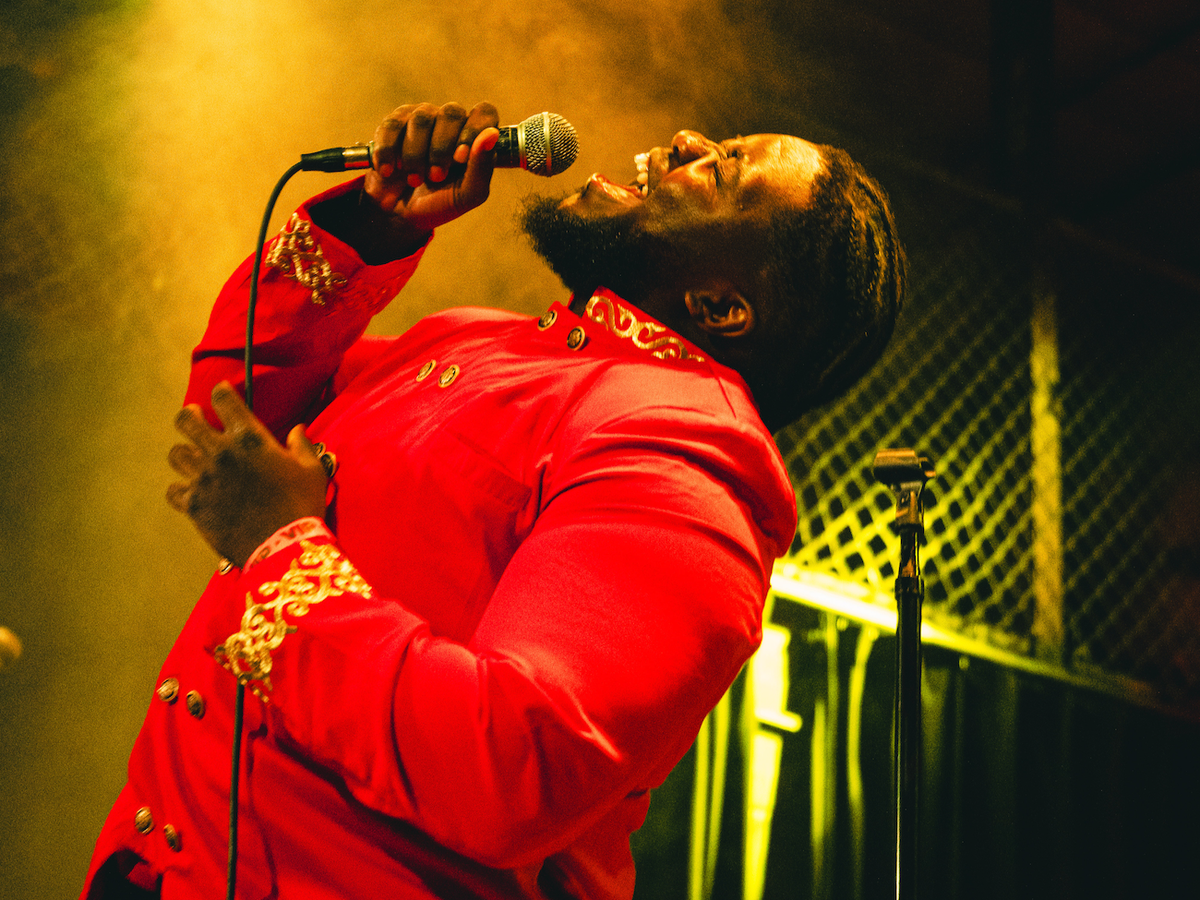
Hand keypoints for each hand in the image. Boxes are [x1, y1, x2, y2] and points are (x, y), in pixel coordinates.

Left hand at [166, 383, 329, 566]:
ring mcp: (203, 479)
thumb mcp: (312, 470)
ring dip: (185, 453)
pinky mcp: (194, 506)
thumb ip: (301, 446)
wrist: (283, 546)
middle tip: (196, 419)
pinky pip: (174, 490)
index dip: (221, 393)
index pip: (223, 398)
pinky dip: (181, 490)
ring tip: (194, 458)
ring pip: (176, 454)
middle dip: (189, 416)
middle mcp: (220, 452)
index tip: (223, 395)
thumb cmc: (302, 505)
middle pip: (185, 421)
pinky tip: (192, 492)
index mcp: (249, 438)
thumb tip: (297, 429)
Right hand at [365, 101, 500, 232]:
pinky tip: (388, 171)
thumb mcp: (467, 194)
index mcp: (474, 136)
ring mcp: (421, 119)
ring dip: (415, 156)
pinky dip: (389, 152)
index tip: (460, 158)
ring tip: (414, 180)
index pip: (484, 112)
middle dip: (441, 149)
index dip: (473, 130)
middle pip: (451, 113)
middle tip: (435, 177)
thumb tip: (491, 134)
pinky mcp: (394, 124)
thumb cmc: (440, 202)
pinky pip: (392, 126)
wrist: (400, 215)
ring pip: (421, 119)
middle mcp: (450, 122)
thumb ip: (483, 167)